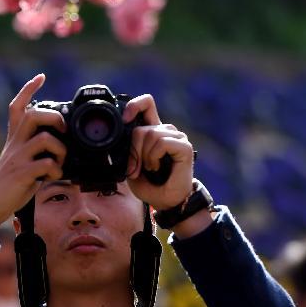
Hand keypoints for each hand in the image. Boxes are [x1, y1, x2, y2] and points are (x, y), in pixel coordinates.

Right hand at [0, 74, 66, 239]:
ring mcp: (18, 158)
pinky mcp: (22, 174)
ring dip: (60, 150)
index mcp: (13, 138)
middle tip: (64, 130)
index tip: (40, 77)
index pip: (17, 106)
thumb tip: (61, 144)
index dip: (28, 90)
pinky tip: (52, 177)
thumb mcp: (19, 160)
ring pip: (44, 139)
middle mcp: (14, 144)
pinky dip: (55, 170)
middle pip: (33, 115)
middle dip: (54, 118)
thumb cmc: (9, 184)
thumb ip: (34, 150)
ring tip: (60, 161)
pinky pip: (46, 164)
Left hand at [123, 93, 193, 210]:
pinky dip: (154, 157)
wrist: (167, 202)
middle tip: (136, 168)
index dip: (134, 105)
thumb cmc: (150, 185)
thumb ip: (128, 149)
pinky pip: (161, 143)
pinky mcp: (184, 146)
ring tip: (150, 168)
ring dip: (144, 156)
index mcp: (153, 130)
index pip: (147, 104)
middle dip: (133, 150)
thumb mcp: (131, 166)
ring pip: (150, 134)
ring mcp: (176, 137)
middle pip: (141, 127)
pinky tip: (156, 167)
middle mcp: (165, 131)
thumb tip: (121, 134)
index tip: (124, 119)